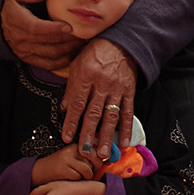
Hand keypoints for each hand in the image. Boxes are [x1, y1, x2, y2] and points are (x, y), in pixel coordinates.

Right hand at [0, 0, 81, 68]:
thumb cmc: (11, 7)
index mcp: (18, 21)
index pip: (36, 28)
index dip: (54, 29)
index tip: (69, 26)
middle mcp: (21, 39)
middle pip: (48, 43)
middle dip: (68, 39)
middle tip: (83, 32)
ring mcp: (26, 51)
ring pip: (52, 54)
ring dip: (69, 49)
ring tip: (82, 40)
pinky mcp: (30, 59)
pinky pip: (49, 64)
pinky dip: (64, 60)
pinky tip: (74, 52)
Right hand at [31, 143, 101, 185]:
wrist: (39, 171)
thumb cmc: (60, 166)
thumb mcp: (73, 158)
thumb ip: (86, 157)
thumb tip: (106, 161)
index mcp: (76, 145)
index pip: (96, 149)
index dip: (100, 160)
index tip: (97, 166)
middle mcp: (72, 149)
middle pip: (95, 159)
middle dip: (96, 169)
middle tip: (91, 174)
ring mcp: (67, 158)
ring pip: (87, 170)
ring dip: (86, 177)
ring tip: (81, 178)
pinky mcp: (63, 169)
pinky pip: (78, 176)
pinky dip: (77, 181)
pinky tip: (71, 180)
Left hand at [60, 39, 136, 159]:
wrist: (120, 42)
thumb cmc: (95, 53)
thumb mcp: (77, 65)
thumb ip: (71, 88)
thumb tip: (64, 109)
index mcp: (85, 76)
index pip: (77, 103)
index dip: (71, 121)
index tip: (66, 137)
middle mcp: (101, 84)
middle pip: (93, 112)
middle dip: (88, 133)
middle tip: (84, 151)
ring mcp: (117, 88)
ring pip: (111, 115)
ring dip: (106, 135)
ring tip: (103, 152)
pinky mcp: (129, 91)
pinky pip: (128, 111)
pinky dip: (126, 128)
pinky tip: (123, 141)